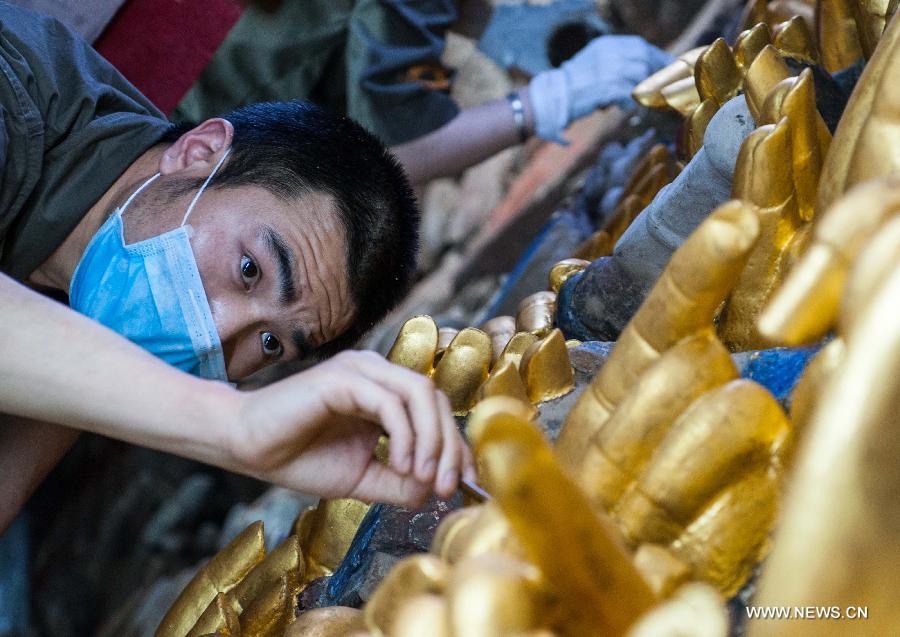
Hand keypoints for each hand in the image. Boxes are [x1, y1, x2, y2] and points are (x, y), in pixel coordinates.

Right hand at [228, 351, 475, 505]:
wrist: (247, 448)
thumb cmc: (299, 457)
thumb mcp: (362, 479)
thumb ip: (400, 482)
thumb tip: (436, 490)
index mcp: (385, 392)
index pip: (437, 409)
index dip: (457, 445)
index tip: (464, 483)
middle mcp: (377, 373)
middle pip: (437, 398)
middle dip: (450, 445)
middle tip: (447, 487)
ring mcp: (361, 370)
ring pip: (420, 393)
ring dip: (431, 439)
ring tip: (423, 477)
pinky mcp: (343, 378)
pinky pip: (390, 402)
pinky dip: (404, 435)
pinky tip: (399, 463)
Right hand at [528, 35, 672, 141]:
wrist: (551, 98)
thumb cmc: (573, 85)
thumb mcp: (593, 63)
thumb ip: (615, 61)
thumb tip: (641, 68)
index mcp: (605, 45)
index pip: (639, 45)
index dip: (655, 57)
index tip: (663, 68)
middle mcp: (608, 53)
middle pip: (644, 57)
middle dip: (655, 72)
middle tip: (661, 85)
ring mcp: (607, 70)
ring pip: (640, 75)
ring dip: (642, 88)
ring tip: (639, 99)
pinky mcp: (606, 88)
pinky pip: (629, 94)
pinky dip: (629, 103)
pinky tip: (623, 108)